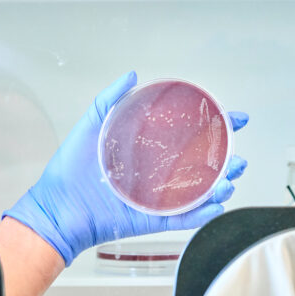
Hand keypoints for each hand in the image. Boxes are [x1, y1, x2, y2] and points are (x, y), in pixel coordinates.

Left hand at [3, 71, 247, 265]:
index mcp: (146, 149)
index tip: (235, 118)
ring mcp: (155, 197)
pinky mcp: (151, 220)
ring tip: (230, 179)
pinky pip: (182, 219)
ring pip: (198, 193)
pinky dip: (202, 214)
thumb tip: (132, 75)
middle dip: (227, 161)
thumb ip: (110, 99)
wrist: (56, 208)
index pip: (187, 134)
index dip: (215, 125)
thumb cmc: (68, 170)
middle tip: (238, 157)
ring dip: (220, 186)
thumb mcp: (89, 125)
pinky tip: (216, 205)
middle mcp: (155, 172)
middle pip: (201, 165)